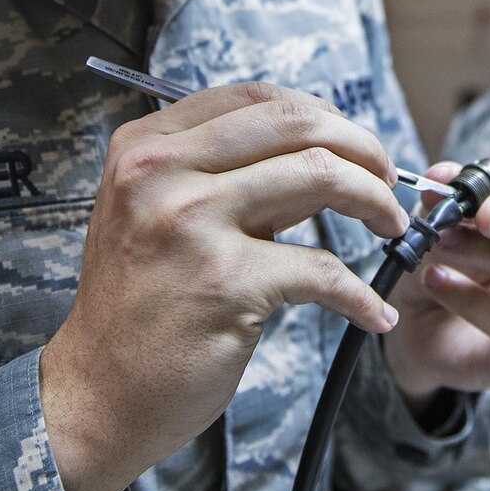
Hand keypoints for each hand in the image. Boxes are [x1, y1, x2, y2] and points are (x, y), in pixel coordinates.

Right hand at [39, 82, 410, 490]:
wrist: (97, 392)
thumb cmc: (139, 306)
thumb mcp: (159, 215)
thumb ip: (227, 177)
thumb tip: (321, 153)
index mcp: (146, 146)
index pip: (255, 97)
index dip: (321, 114)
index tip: (354, 144)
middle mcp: (162, 173)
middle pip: (294, 123)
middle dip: (361, 146)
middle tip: (388, 181)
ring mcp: (191, 224)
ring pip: (319, 176)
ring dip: (374, 203)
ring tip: (392, 229)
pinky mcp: (225, 282)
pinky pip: (322, 270)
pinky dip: (361, 294)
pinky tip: (374, 311)